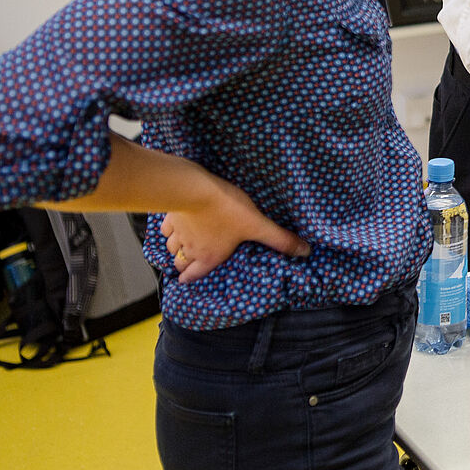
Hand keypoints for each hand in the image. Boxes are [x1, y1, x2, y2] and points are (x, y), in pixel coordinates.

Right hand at [161, 174, 309, 283]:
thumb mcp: (258, 225)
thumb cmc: (226, 209)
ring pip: (170, 246)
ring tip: (182, 244)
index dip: (191, 278)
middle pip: (180, 263)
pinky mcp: (170, 215)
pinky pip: (165, 227)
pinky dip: (169, 228)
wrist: (195, 189)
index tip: (187, 280)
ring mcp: (178, 232)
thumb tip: (304, 251)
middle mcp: (190, 248)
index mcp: (209, 255)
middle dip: (183, 264)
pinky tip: (175, 222)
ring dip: (176, 246)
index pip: (195, 275)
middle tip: (188, 263)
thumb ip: (280, 239)